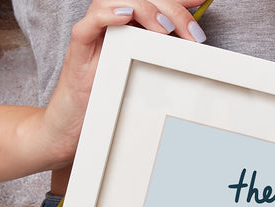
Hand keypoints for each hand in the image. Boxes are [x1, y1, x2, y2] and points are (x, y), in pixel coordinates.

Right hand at [35, 0, 202, 166]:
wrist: (72, 125)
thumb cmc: (107, 102)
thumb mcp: (142, 81)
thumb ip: (161, 63)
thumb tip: (192, 55)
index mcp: (129, 28)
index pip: (154, 2)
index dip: (179, 0)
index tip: (202, 2)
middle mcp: (111, 24)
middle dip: (172, 11)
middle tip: (193, 34)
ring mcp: (94, 33)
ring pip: (117, 0)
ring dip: (146, 9)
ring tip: (165, 28)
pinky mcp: (79, 48)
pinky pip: (91, 22)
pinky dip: (108, 15)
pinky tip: (127, 16)